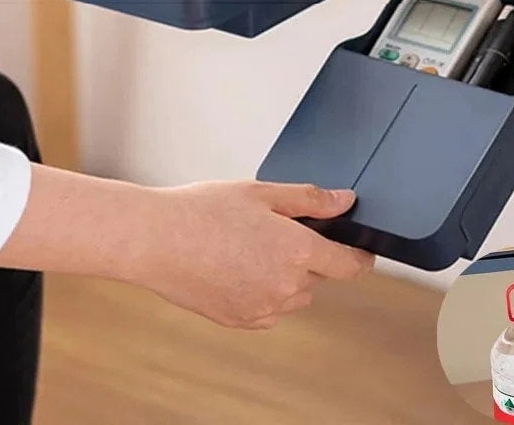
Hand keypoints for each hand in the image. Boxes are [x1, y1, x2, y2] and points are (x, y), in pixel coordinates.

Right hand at [134, 180, 373, 329]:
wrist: (154, 239)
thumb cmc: (201, 210)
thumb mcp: (260, 192)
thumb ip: (309, 199)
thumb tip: (344, 201)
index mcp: (297, 251)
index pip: (349, 264)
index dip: (360, 255)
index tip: (360, 250)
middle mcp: (286, 287)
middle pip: (317, 276)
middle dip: (307, 255)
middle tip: (273, 229)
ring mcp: (263, 308)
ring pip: (293, 296)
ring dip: (285, 276)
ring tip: (247, 246)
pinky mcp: (240, 320)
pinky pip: (267, 309)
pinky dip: (262, 291)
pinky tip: (234, 266)